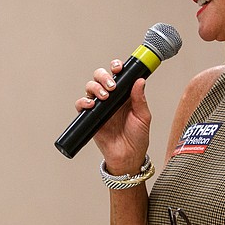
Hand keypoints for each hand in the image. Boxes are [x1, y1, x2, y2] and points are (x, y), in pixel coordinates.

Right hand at [74, 59, 150, 173]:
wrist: (127, 157)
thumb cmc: (137, 138)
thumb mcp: (143, 117)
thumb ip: (140, 99)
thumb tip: (140, 81)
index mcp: (124, 95)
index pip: (117, 75)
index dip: (116, 67)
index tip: (118, 68)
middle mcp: (111, 98)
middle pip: (100, 77)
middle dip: (103, 76)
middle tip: (111, 86)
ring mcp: (100, 107)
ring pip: (90, 88)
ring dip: (95, 87)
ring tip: (104, 96)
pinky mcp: (90, 118)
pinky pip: (81, 105)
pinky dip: (83, 102)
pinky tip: (91, 105)